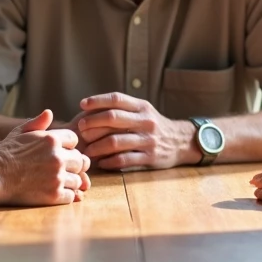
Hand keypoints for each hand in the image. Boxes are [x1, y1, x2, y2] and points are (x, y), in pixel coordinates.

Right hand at [0, 109, 90, 204]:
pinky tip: (54, 192)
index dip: (68, 146)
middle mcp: (58, 157)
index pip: (74, 140)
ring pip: (78, 179)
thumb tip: (49, 113)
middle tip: (60, 169)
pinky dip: (65, 195)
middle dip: (72, 164)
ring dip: (69, 181)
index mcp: (52, 139)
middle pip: (80, 160)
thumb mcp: (19, 133)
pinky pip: (71, 195)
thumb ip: (37, 123)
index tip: (59, 152)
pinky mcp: (54, 195)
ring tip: (55, 181)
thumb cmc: (5, 154)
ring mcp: (57, 177)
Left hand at [77, 92, 196, 170]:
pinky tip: (101, 162)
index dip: (98, 101)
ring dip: (97, 146)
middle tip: (80, 129)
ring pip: (116, 141)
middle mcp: (145, 121)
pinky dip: (109, 162)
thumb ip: (124, 109)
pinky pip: (124, 160)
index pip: (117, 99)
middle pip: (114, 118)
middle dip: (93, 123)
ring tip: (87, 150)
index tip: (82, 104)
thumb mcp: (143, 111)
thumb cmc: (153, 125)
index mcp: (142, 107)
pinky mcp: (150, 158)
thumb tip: (92, 107)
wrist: (181, 142)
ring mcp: (148, 140)